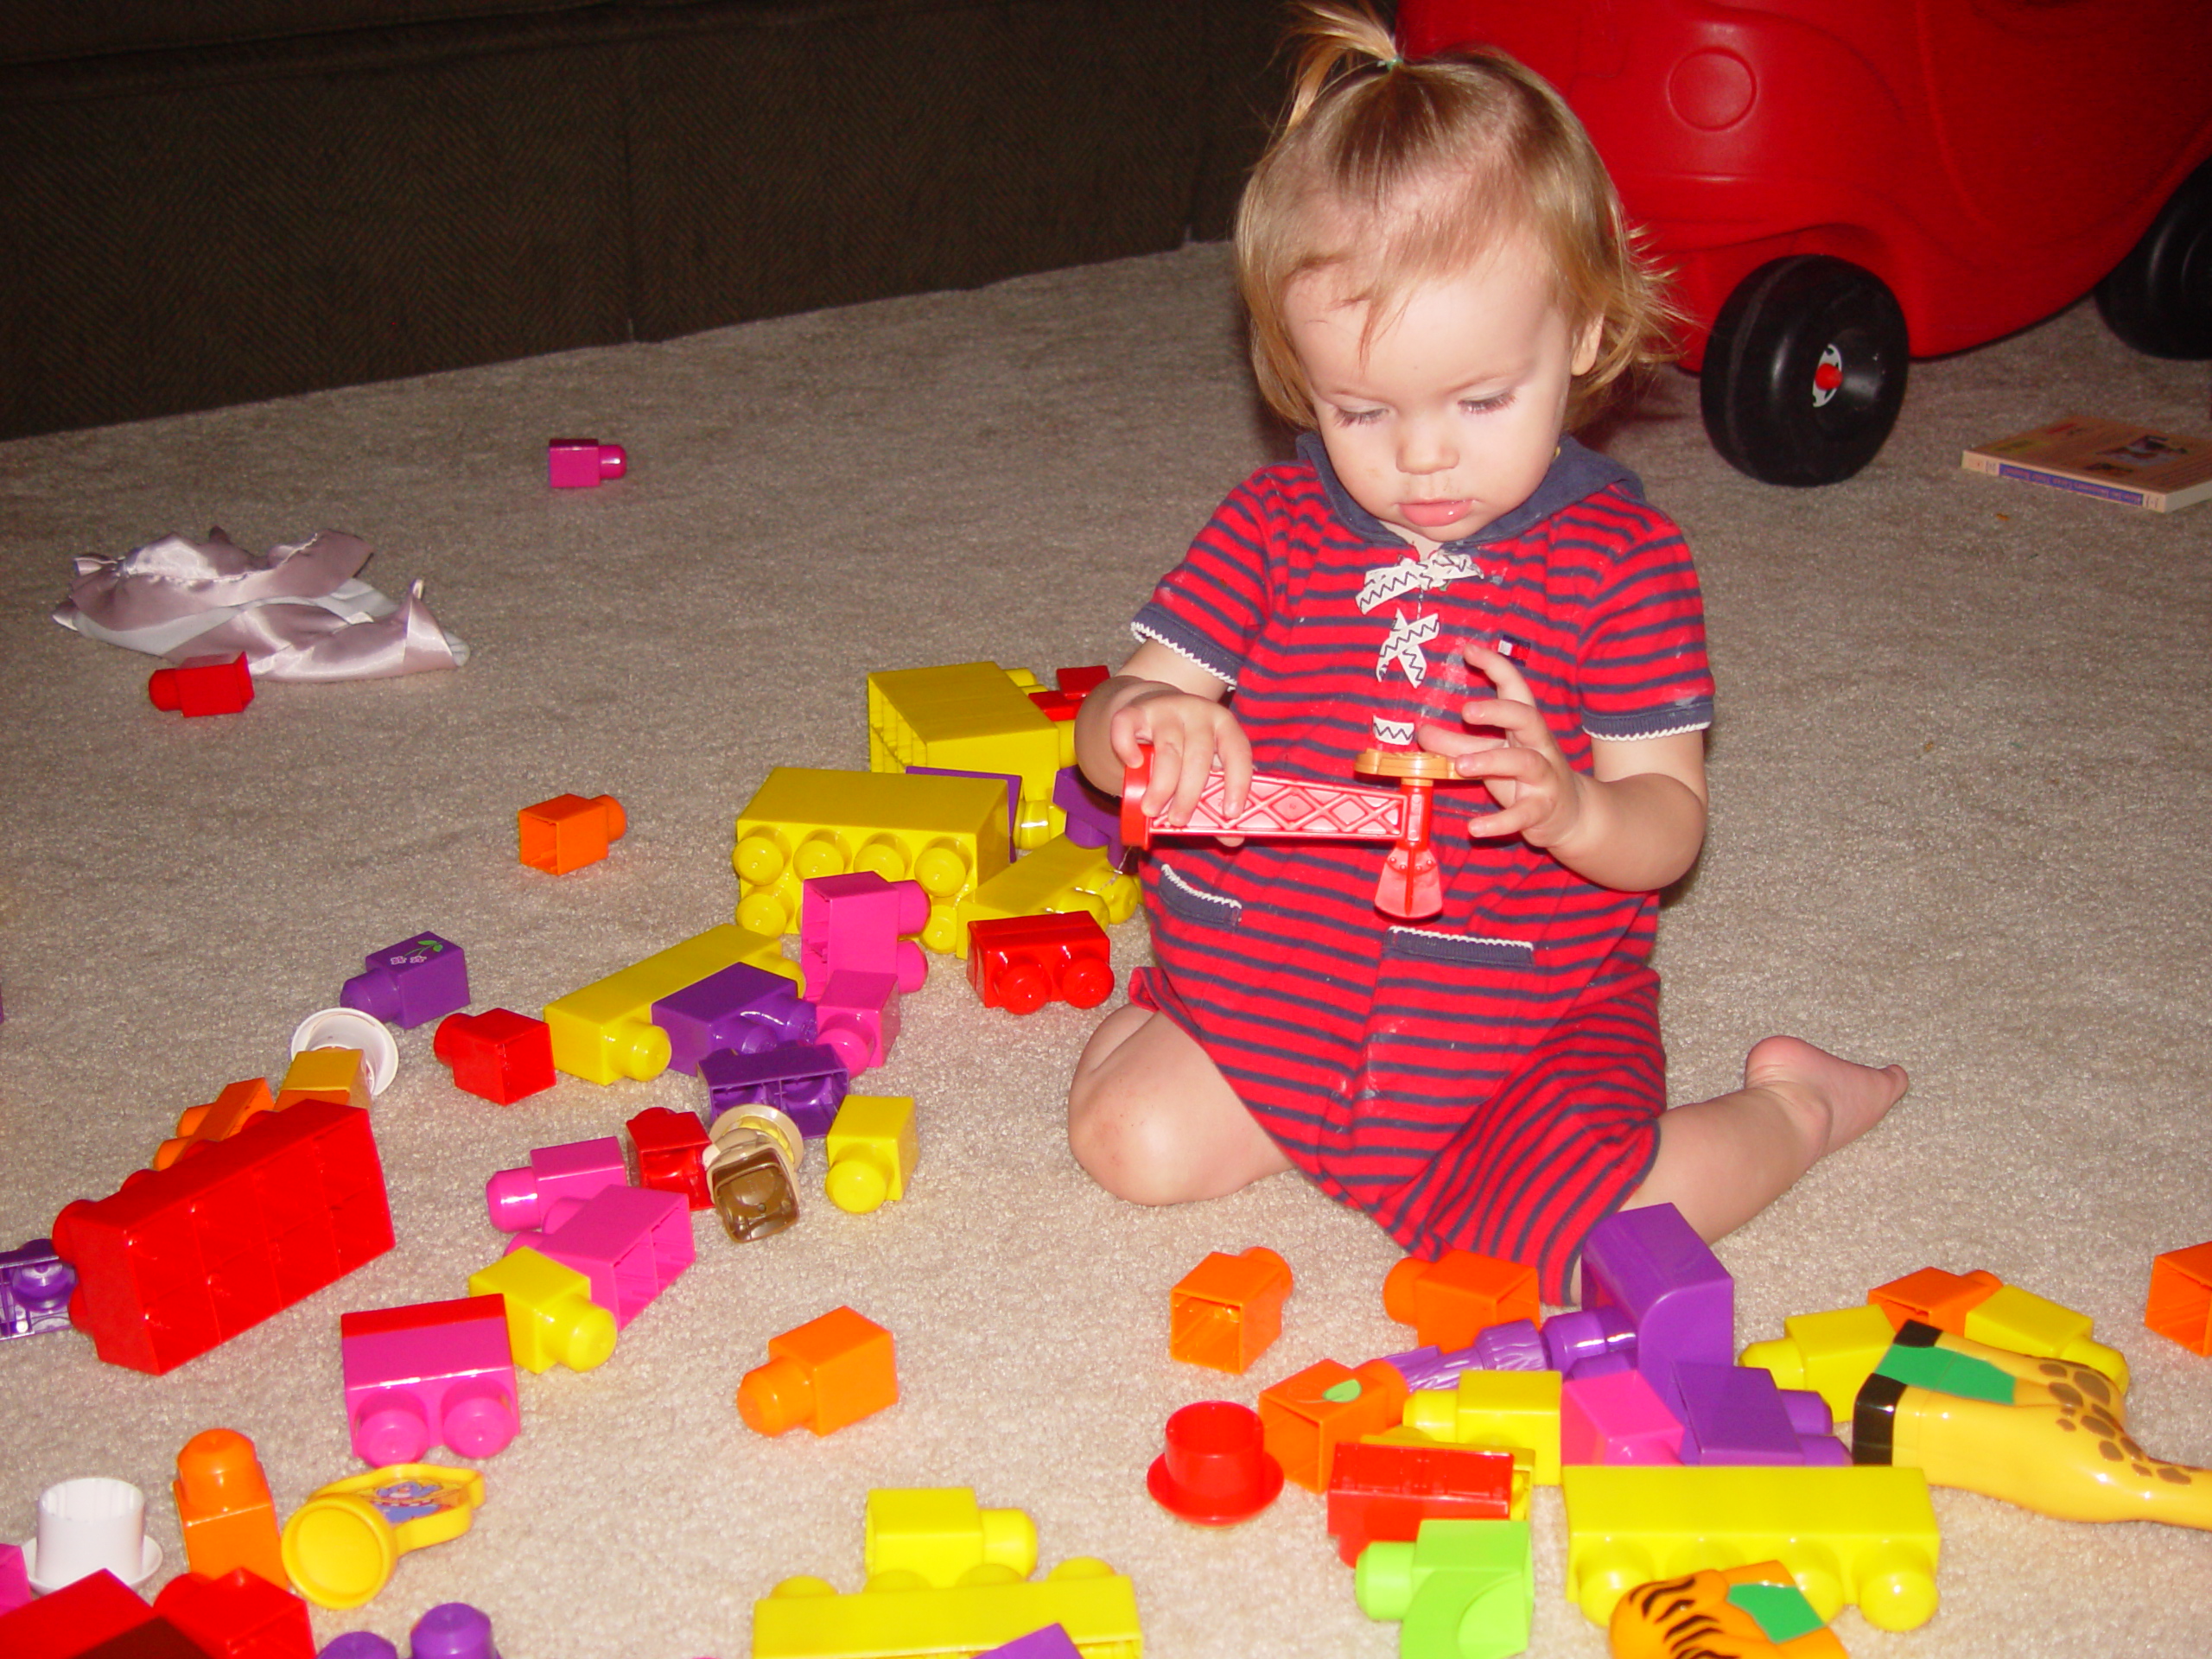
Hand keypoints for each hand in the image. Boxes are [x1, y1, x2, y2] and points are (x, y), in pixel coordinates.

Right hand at [1108, 682, 1251, 841]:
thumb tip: (1233, 837)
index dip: (1237, 784)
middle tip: (1178, 821)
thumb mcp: (1207, 767)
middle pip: (1199, 755)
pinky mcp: (1135, 710)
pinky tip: (1133, 764)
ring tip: (1151, 810)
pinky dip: (1127, 747)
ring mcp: (1166, 709)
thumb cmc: (1186, 748)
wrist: (1153, 712)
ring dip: (1160, 785)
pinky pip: (1127, 726)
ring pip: (1167, 749)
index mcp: (1224, 725)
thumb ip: (1218, 799)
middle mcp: (1199, 713)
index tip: (1230, 814)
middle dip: (1189, 793)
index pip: (1238, 752)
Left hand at [1416, 645, 1584, 847]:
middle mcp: (1539, 745)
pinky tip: (1475, 828)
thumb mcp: (1489, 756)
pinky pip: (1523, 814)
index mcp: (1524, 727)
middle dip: (1500, 711)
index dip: (1495, 666)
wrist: (1571, 815)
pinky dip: (1500, 822)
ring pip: (1526, 762)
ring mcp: (1545, 777)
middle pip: (1528, 717)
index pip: (1515, 688)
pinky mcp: (1543, 809)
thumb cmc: (1523, 777)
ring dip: (1493, 761)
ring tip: (1461, 766)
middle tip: (1467, 711)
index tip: (1468, 649)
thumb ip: (1454, 744)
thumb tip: (1421, 730)